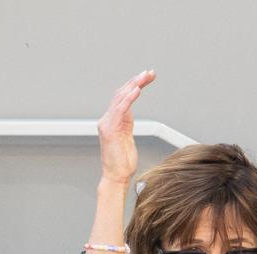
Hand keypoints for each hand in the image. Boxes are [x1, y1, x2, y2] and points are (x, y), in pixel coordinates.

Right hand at [98, 70, 155, 184]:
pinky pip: (120, 110)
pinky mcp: (110, 130)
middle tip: (149, 72)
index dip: (134, 85)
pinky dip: (128, 98)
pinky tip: (136, 90)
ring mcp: (107, 124)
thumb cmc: (122, 162)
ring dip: (134, 85)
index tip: (147, 77)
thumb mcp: (127, 138)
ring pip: (120, 98)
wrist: (116, 177)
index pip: (122, 97)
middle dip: (136, 81)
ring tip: (145, 77)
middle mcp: (107, 119)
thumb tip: (129, 112)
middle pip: (121, 94)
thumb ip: (126, 123)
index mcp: (112, 120)